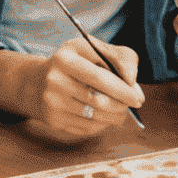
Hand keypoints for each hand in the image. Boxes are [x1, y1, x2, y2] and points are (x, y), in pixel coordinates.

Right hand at [24, 36, 144, 141]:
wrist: (39, 81)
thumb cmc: (76, 62)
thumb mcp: (94, 49)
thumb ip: (119, 58)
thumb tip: (133, 82)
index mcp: (65, 58)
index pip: (99, 77)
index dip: (123, 89)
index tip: (138, 97)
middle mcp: (54, 81)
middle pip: (97, 100)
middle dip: (121, 105)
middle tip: (133, 104)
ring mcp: (52, 103)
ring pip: (94, 117)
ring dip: (115, 116)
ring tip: (121, 110)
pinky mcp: (53, 121)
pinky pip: (86, 128)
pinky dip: (102, 124)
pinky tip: (104, 115)